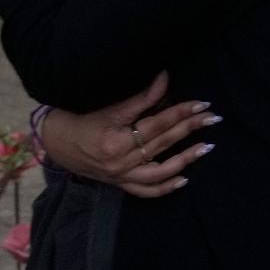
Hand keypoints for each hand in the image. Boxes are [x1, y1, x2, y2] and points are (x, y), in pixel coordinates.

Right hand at [38, 73, 217, 197]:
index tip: (203, 104)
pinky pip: (145, 191)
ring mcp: (120, 176)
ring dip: (185, 160)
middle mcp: (120, 162)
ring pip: (159, 172)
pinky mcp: (119, 184)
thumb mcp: (111, 107)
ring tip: (206, 148)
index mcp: (117, 140)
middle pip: (162, 144)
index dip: (181, 112)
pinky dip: (165, 187)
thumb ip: (141, 97)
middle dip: (189, 129)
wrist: (56, 141)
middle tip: (213, 118)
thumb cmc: (83, 119)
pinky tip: (184, 179)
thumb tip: (165, 78)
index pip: (157, 124)